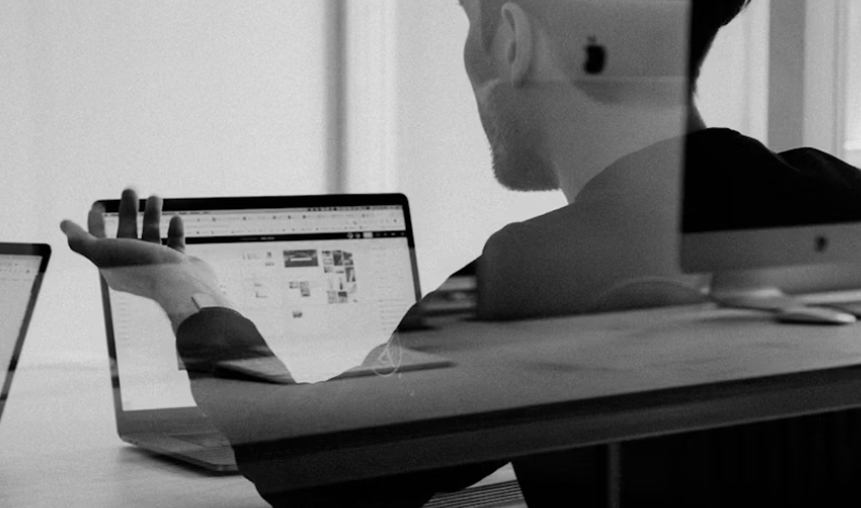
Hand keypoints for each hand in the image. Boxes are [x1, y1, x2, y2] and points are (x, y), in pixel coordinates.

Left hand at [61, 189, 231, 331]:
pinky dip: (174, 230)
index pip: (99, 240)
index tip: (98, 203)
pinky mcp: (178, 264)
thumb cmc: (142, 268)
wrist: (180, 284)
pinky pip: (175, 244)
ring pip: (151, 235)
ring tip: (155, 197)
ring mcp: (157, 265)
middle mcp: (134, 265)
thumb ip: (81, 240)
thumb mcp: (102, 252)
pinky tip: (175, 218)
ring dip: (151, 214)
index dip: (95, 222)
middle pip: (126, 232)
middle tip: (130, 189)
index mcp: (114, 265)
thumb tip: (64, 225)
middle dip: (126, 210)